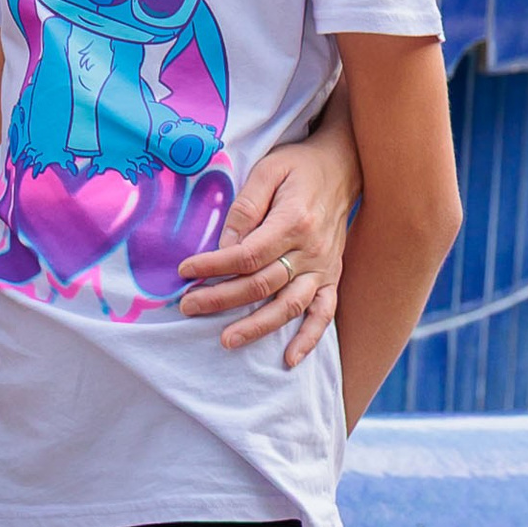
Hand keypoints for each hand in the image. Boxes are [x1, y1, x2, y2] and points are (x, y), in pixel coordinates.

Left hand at [176, 131, 354, 363]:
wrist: (343, 167)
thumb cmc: (298, 167)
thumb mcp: (267, 171)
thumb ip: (244, 208)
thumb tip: (224, 245)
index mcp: (293, 222)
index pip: (246, 254)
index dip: (213, 266)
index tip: (184, 270)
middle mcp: (311, 250)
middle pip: (262, 284)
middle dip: (221, 299)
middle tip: (188, 308)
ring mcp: (324, 267)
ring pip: (289, 306)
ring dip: (257, 326)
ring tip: (226, 341)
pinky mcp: (331, 277)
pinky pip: (324, 313)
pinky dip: (310, 338)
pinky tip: (289, 359)